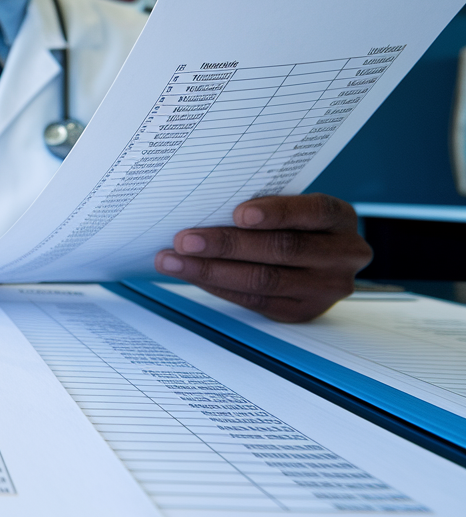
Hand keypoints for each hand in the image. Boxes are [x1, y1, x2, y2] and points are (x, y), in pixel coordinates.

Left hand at [154, 193, 372, 321]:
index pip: (313, 211)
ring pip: (263, 280)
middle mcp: (342, 255)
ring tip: (174, 261)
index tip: (238, 213)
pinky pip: (255, 301)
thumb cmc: (295, 224)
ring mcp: (326, 288)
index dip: (277, 212)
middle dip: (227, 245)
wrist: (323, 260)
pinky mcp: (302, 311)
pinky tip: (192, 276)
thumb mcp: (295, 206)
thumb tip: (204, 205)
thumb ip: (266, 206)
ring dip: (211, 270)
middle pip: (281, 249)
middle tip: (184, 240)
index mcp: (340, 218)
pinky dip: (218, 287)